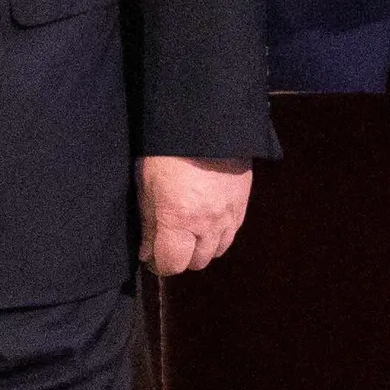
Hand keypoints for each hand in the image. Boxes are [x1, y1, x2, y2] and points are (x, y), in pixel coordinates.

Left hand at [139, 154, 251, 276]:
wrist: (206, 125)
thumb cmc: (165, 153)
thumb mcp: (146, 187)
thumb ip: (149, 224)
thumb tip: (148, 252)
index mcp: (178, 220)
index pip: (172, 264)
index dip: (159, 264)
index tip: (150, 256)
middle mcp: (207, 225)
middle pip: (196, 262)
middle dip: (180, 257)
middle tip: (168, 244)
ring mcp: (228, 217)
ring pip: (216, 251)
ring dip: (201, 248)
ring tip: (188, 234)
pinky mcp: (242, 206)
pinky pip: (231, 234)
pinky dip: (218, 235)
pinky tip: (206, 223)